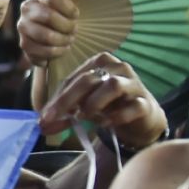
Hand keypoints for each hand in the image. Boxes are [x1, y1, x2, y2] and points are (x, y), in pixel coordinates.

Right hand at [17, 0, 77, 67]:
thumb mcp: (68, 4)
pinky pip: (42, 51)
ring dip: (63, 40)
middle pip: (49, 16)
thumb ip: (76, 0)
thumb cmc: (65, 16)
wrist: (51, 32)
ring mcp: (23, 26)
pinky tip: (63, 49)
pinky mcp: (24, 44)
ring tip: (70, 40)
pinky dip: (57, 52)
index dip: (68, 8)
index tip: (76, 15)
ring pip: (46, 36)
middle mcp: (27, 8)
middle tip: (75, 30)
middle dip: (67, 26)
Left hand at [38, 53, 165, 147]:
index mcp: (99, 63)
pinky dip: (117, 116)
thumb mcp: (83, 107)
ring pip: (113, 86)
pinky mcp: (146, 102)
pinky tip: (107, 123)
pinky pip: (133, 107)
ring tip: (85, 116)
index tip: (44, 117)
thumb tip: (42, 125)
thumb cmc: (109, 106)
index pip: (73, 79)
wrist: (142, 118)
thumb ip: (64, 113)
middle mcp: (118, 68)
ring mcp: (134, 84)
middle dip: (67, 100)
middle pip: (89, 80)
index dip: (57, 99)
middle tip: (54, 119)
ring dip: (94, 103)